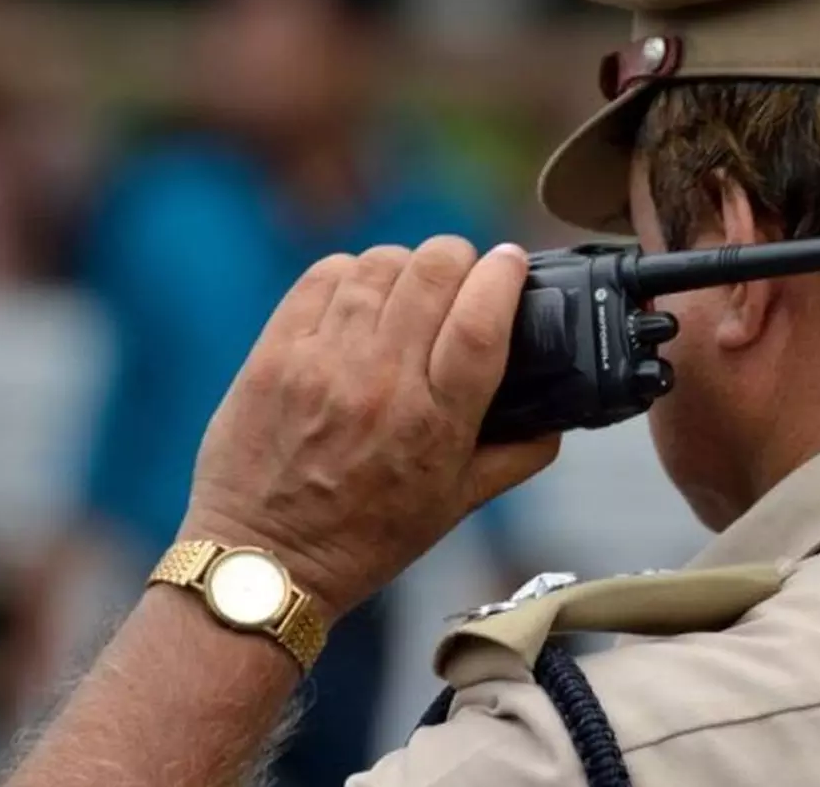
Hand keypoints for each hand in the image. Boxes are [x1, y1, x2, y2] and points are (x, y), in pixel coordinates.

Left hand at [179, 238, 559, 622]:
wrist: (263, 561)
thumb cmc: (363, 539)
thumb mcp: (455, 507)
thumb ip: (515, 459)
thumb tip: (557, 421)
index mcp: (435, 423)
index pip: (482, 321)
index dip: (504, 275)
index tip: (512, 262)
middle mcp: (381, 384)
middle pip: (434, 272)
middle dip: (460, 258)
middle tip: (462, 273)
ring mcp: (322, 363)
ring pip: (380, 265)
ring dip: (407, 265)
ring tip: (410, 287)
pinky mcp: (275, 353)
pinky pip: (324, 276)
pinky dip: (352, 273)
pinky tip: (360, 295)